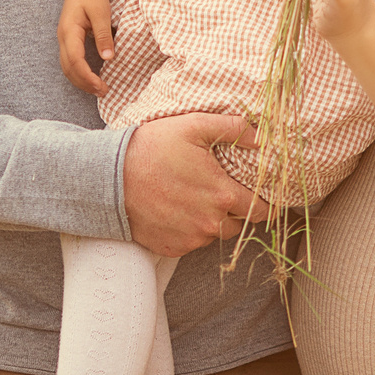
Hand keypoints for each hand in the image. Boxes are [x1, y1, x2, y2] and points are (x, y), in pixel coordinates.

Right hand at [57, 0, 124, 96]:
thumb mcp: (101, 12)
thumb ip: (103, 34)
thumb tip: (108, 58)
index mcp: (69, 30)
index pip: (75, 61)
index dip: (87, 77)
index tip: (101, 87)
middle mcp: (63, 37)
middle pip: (68, 68)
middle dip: (84, 83)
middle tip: (103, 92)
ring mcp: (64, 38)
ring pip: (67, 66)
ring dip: (81, 80)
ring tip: (98, 89)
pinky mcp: (69, 38)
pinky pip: (70, 60)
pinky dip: (79, 72)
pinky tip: (91, 77)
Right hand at [122, 112, 268, 257]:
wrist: (110, 177)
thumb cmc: (152, 147)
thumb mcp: (193, 126)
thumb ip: (233, 129)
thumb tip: (262, 136)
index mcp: (222, 195)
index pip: (261, 210)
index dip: (264, 202)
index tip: (261, 196)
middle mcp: (210, 223)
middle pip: (239, 224)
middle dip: (235, 210)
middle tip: (220, 191)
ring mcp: (190, 239)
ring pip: (215, 234)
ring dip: (211, 220)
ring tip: (194, 198)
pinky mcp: (172, 249)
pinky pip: (192, 243)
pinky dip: (189, 230)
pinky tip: (176, 210)